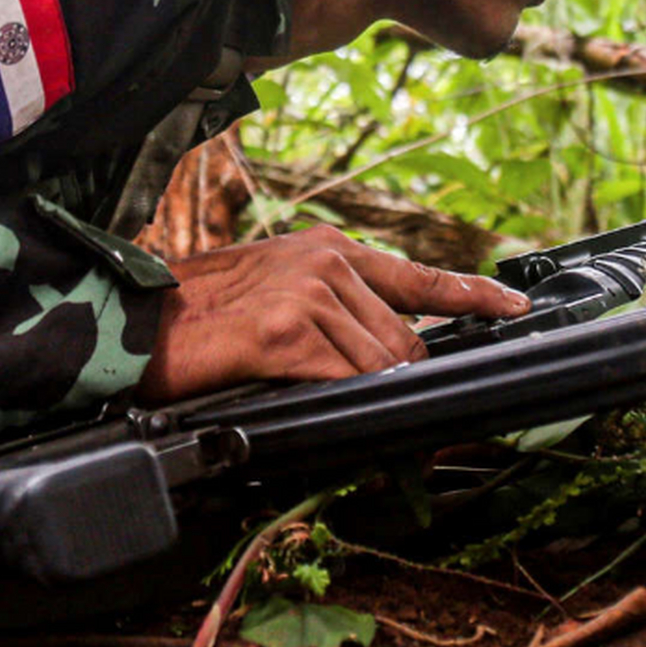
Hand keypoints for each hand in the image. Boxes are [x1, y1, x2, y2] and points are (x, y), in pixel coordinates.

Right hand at [135, 224, 529, 401]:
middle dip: (387, 376)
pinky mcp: (284, 332)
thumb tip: (380, 346)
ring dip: (350, 389)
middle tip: (336, 385)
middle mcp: (324, 262)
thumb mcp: (271, 287)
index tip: (513, 306)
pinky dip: (330, 399)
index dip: (474, 294)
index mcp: (325, 248)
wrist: (132, 318)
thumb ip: (330, 303)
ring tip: (293, 380)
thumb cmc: (195, 313)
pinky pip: (342, 382)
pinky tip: (291, 388)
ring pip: (376, 367)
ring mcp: (307, 295)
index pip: (418, 274)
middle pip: (403, 341)